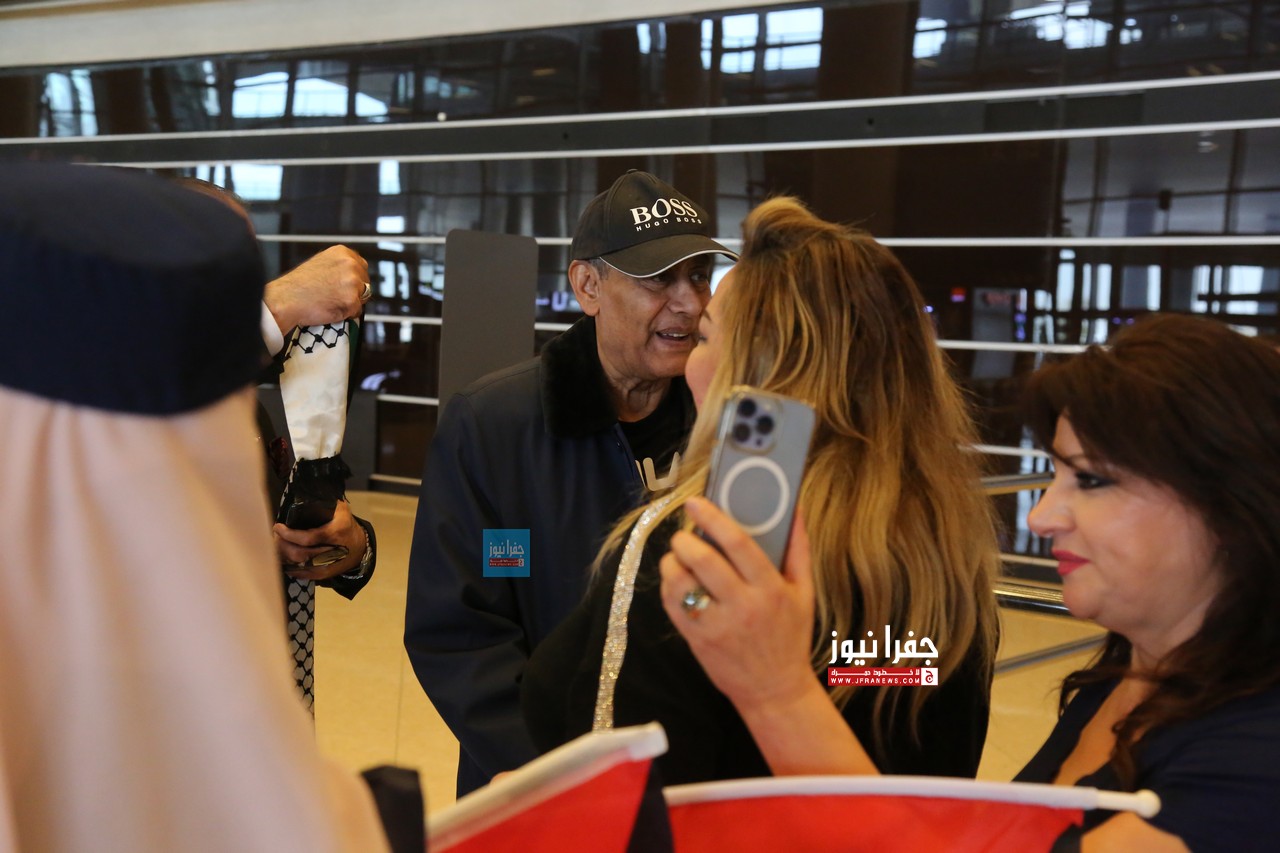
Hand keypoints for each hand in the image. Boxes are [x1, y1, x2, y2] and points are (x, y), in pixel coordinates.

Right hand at [264, 245, 369, 334]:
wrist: (285, 300)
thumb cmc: (298, 285)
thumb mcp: (321, 263)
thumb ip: (339, 266)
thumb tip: (352, 275)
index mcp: (343, 252)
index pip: (362, 266)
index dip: (354, 279)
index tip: (344, 286)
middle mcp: (350, 264)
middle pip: (365, 282)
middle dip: (355, 291)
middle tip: (336, 296)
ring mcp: (352, 282)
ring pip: (362, 298)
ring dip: (350, 303)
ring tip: (330, 302)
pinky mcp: (352, 300)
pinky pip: (357, 311)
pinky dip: (347, 314)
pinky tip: (331, 309)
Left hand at [276, 500, 368, 580]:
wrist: (359, 546)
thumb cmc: (345, 524)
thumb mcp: (340, 509)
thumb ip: (326, 501)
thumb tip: (306, 492)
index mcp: (336, 531)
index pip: (308, 537)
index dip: (289, 534)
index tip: (278, 527)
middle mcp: (333, 550)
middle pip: (300, 553)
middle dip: (283, 545)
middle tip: (275, 536)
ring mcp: (329, 564)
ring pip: (300, 565)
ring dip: (284, 556)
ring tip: (277, 546)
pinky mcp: (326, 573)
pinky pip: (305, 574)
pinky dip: (292, 569)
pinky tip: (284, 561)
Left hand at [659, 497, 815, 711]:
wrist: (775, 689)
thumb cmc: (790, 636)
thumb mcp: (804, 593)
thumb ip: (798, 549)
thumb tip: (794, 508)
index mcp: (771, 589)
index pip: (739, 544)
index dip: (714, 518)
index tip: (696, 503)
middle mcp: (744, 606)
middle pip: (704, 560)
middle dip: (685, 539)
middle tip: (683, 533)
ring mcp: (717, 625)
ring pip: (681, 583)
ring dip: (672, 562)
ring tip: (678, 556)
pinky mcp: (697, 640)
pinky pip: (672, 605)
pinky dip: (668, 586)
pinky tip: (677, 580)